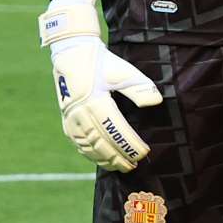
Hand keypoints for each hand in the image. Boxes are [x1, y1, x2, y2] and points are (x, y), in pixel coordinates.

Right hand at [39, 0, 160, 171]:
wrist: (73, 55)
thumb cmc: (103, 63)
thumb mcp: (124, 71)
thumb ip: (140, 87)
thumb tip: (156, 102)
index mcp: (94, 100)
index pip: (115, 129)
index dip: (129, 144)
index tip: (144, 153)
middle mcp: (80, 111)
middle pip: (100, 142)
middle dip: (118, 156)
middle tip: (134, 166)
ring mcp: (70, 117)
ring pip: (87, 145)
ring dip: (103, 159)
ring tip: (120, 167)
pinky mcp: (66, 119)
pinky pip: (77, 142)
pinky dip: (89, 153)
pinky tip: (101, 160)